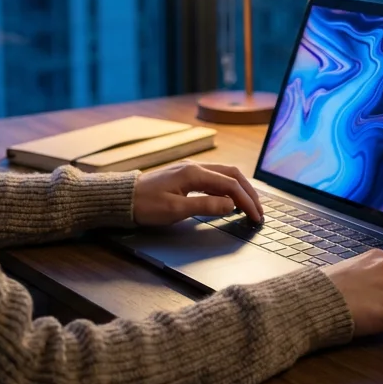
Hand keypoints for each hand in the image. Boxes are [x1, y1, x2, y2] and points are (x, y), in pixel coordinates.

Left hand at [132, 162, 262, 226]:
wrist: (123, 198)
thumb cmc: (145, 205)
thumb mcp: (175, 210)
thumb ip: (205, 206)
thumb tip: (230, 205)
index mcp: (194, 173)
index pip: (230, 186)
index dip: (247, 201)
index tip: (256, 217)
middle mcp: (195, 167)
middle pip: (232, 175)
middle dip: (249, 193)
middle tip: (259, 211)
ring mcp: (191, 169)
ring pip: (225, 175)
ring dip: (240, 189)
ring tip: (250, 205)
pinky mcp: (186, 175)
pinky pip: (215, 178)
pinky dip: (228, 188)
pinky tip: (230, 199)